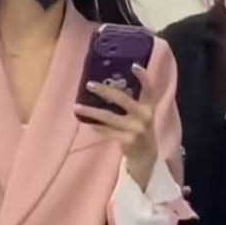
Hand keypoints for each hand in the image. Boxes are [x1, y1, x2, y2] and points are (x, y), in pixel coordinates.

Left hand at [75, 64, 157, 189]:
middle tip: (89, 84)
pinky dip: (96, 127)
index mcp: (149, 108)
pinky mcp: (128, 141)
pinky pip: (107, 132)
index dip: (143, 77)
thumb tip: (105, 89)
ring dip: (91, 111)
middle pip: (122, 99)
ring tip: (76, 107)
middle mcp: (144, 117)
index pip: (149, 89)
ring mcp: (136, 130)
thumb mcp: (142, 117)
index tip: (134, 65)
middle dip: (104, 91)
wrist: (147, 159)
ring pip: (109, 117)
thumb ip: (131, 105)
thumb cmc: (140, 133)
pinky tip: (87, 123)